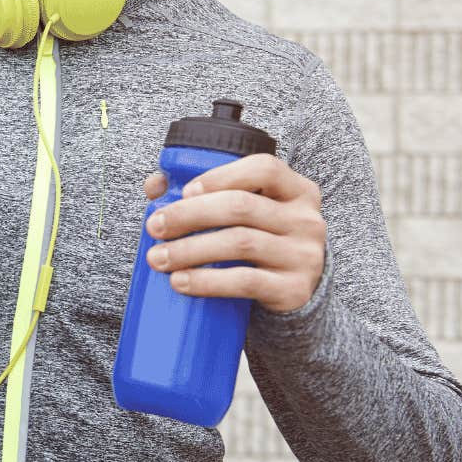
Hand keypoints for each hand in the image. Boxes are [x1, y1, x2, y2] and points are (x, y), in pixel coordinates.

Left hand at [141, 154, 325, 314]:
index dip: (221, 176)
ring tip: (158, 257)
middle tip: (155, 227)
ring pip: (240, 243)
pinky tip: (180, 281)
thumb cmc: (258, 242)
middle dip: (189, 215)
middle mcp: (306, 219)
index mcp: (297, 191)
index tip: (184, 191)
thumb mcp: (242, 214)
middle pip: (241, 206)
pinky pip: (245, 281)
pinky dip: (207, 280)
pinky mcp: (294, 289)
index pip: (264, 169)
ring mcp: (304, 255)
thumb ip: (200, 193)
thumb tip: (155, 184)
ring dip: (189, 250)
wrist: (292, 292)